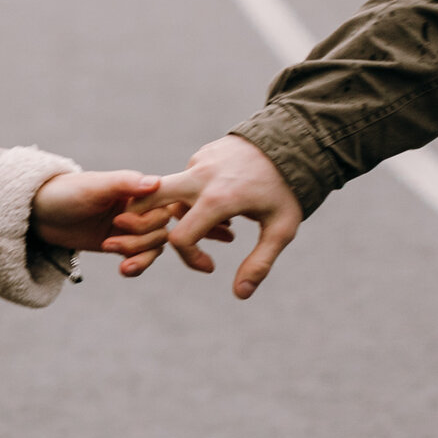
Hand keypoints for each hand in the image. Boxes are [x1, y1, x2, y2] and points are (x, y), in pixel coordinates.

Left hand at [30, 170, 171, 275]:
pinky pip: (142, 258)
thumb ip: (124, 183)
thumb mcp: (93, 187)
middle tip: (109, 240)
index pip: (163, 204)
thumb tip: (155, 182)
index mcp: (135, 188)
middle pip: (160, 229)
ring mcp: (130, 226)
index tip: (119, 219)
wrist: (39, 214)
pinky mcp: (121, 243)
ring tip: (109, 251)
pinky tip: (123, 270)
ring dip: (138, 254)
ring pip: (155, 245)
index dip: (147, 218)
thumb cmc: (65, 193)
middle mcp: (138, 207)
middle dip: (139, 239)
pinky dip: (138, 266)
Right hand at [130, 135, 302, 298]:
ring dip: (186, 216)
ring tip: (226, 226)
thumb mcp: (281, 230)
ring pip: (171, 195)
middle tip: (164, 240)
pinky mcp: (201, 155)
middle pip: (150, 201)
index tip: (210, 266)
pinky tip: (225, 206)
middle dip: (145, 224)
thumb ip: (259, 263)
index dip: (190, 259)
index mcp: (218, 199)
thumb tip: (240, 294)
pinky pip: (186, 181)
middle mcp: (201, 178)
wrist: (292, 142)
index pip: (180, 238)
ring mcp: (198, 163)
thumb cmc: (287, 190)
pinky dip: (196, 198)